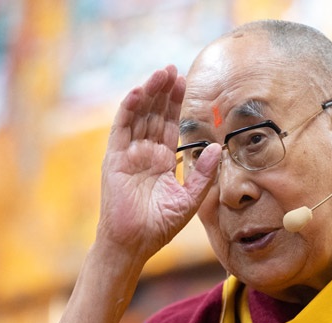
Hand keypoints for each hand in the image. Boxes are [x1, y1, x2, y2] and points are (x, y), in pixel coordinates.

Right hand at [97, 65, 220, 260]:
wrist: (134, 244)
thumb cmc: (159, 226)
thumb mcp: (190, 199)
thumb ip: (204, 174)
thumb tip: (216, 148)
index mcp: (163, 160)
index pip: (171, 125)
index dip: (177, 105)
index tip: (185, 83)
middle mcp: (145, 153)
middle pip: (155, 115)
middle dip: (164, 92)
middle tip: (173, 69)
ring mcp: (129, 154)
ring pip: (139, 116)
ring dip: (149, 94)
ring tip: (160, 74)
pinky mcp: (115, 159)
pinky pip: (121, 129)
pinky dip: (128, 110)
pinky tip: (138, 93)